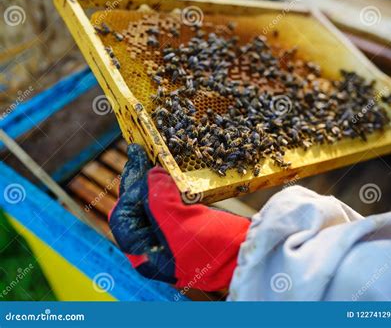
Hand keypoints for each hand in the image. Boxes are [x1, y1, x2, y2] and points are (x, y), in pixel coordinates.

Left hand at [108, 144, 249, 290]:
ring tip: (155, 158)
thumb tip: (151, 175)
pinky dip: (171, 189)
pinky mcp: (188, 230)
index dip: (130, 190)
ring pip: (154, 206)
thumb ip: (158, 198)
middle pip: (137, 210)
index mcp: (145, 254)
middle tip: (139, 153)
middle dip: (140, 181)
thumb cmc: (214, 247)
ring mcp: (171, 239)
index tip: (138, 163)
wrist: (246, 256)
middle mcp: (154, 248)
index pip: (124, 218)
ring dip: (155, 183)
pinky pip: (172, 206)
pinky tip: (173, 176)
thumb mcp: (181, 222)